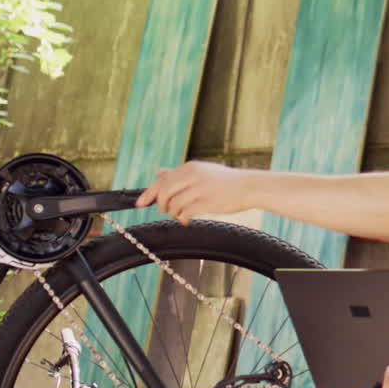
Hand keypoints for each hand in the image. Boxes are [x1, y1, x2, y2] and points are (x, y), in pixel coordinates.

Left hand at [136, 161, 252, 223]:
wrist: (249, 186)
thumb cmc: (226, 181)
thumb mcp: (201, 172)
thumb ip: (179, 173)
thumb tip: (159, 173)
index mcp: (190, 167)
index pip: (162, 180)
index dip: (148, 193)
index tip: (139, 203)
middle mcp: (193, 175)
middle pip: (164, 192)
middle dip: (161, 204)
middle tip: (166, 210)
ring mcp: (200, 188)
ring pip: (174, 204)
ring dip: (173, 212)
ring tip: (181, 214)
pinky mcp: (207, 201)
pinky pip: (186, 212)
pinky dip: (182, 218)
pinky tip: (187, 220)